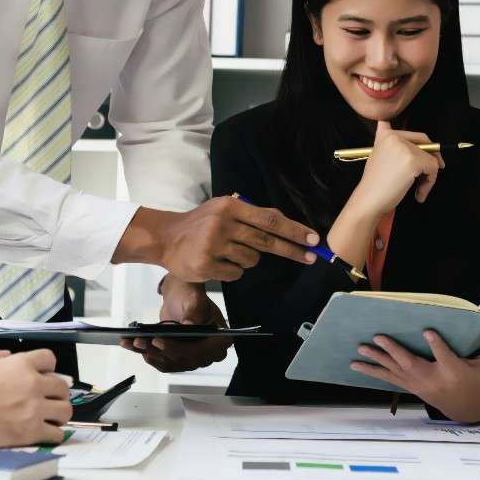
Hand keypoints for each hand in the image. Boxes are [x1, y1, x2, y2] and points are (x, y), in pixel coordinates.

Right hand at [0, 348, 72, 446]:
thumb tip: (8, 358)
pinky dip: (52, 434)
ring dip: (58, 414)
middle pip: (62, 386)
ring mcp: (34, 408)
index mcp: (20, 364)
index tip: (41, 377)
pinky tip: (42, 434)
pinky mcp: (31, 432)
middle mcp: (33, 383)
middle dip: (55, 393)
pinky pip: (57, 433)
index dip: (46, 369)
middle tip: (46, 401)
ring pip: (65, 410)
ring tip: (48, 418)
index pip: (50, 359)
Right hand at [115, 197, 318, 281]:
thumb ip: (249, 216)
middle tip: (310, 257)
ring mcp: (214, 245)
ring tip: (230, 252)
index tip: (312, 239)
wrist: (166, 238)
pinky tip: (219, 263)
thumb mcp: (223, 209)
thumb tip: (285, 228)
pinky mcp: (207, 265)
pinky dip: (233, 271)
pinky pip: (236, 273)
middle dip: (291, 250)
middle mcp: (223, 223)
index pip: (269, 219)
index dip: (293, 230)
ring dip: (248, 259)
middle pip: (266, 240)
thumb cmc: (200, 223)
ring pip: (251, 259)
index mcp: (231, 206)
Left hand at [120, 275, 231, 371]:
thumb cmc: (192, 294)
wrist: (180, 294)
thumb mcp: (195, 298)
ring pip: (170, 363)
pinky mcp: (177, 357)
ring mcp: (191, 356)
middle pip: (184, 360)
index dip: (181, 349)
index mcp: (220, 339)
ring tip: (134, 341)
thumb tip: (190, 326)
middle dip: (160, 351)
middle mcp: (208, 353)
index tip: (161, 341)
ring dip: (150, 353)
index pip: (202, 352)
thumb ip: (195, 311)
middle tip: (143, 340)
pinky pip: (161, 362)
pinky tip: (132, 345)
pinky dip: (146, 354)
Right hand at [349, 121, 443, 218]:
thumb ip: (388, 144)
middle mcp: (395, 137)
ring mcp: (404, 148)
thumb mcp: (378, 155)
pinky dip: (429, 183)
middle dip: (432, 159)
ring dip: (428, 177)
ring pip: (431, 158)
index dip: (425, 145)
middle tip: (430, 175)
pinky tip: (418, 194)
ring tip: (418, 190)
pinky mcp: (413, 161)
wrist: (369, 199)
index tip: (432, 155)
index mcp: (386, 134)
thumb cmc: (374, 184)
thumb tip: (392, 129)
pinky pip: (433, 169)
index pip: (415, 135)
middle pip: (426, 143)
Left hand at [349, 314, 479, 424]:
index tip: (428, 331)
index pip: (446, 357)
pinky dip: (371, 370)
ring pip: (395, 372)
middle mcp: (435, 380)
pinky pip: (388, 378)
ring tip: (358, 350)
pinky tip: (355, 362)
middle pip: (413, 365)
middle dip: (395, 352)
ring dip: (376, 361)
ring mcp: (420, 385)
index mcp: (456, 371)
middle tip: (379, 337)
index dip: (437, 346)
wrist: (469, 409)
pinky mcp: (411, 386)